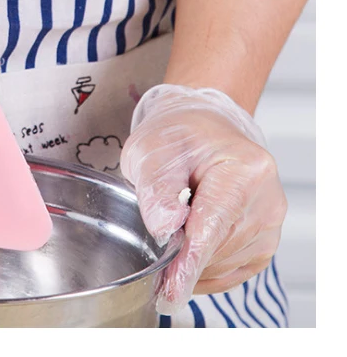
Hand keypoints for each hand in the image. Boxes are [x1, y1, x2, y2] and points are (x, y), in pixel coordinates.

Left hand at [121, 84, 286, 314]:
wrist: (202, 130)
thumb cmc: (178, 138)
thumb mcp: (152, 150)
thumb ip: (156, 187)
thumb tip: (164, 228)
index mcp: (244, 168)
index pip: (214, 225)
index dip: (189, 261)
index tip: (171, 291)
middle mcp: (267, 198)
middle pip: (219, 248)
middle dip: (181, 259)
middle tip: (150, 254)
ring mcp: (271, 222)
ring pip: (224, 264)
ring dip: (192, 261)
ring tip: (170, 232)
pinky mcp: (264, 241)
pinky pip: (232, 270)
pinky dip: (205, 269)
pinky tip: (187, 255)